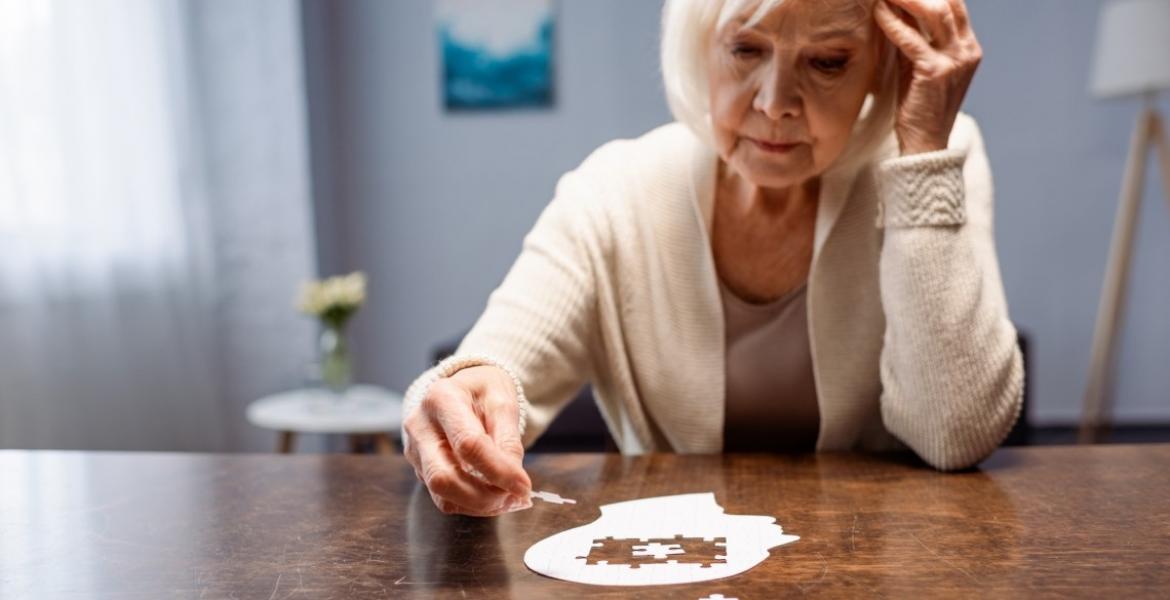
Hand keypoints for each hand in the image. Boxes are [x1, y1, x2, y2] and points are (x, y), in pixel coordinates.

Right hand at [403, 365, 532, 515]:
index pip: (468, 444)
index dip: (498, 470)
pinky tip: (491, 497)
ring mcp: (415, 449)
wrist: (463, 391)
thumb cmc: (483, 393)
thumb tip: (515, 479)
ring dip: (479, 505)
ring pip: (441, 494)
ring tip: (507, 500)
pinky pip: (442, 497)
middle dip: (484, 496)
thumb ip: (509, 439)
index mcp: (441, 398)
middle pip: (444, 476)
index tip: (524, 487)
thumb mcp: (503, 402)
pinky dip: (470, 504)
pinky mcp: (419, 468)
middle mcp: (420, 425)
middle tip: (515, 499)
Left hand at [874, 0, 981, 154]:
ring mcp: (955, 60)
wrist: (925, 142)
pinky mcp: (935, 72)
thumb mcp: (920, 65)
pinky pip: (911, 39)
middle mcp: (967, 50)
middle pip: (948, 3)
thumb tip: (898, 9)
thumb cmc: (919, 105)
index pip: (955, 6)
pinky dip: (893, 23)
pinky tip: (878, 13)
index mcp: (968, 47)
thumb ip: (916, 38)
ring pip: (935, 13)